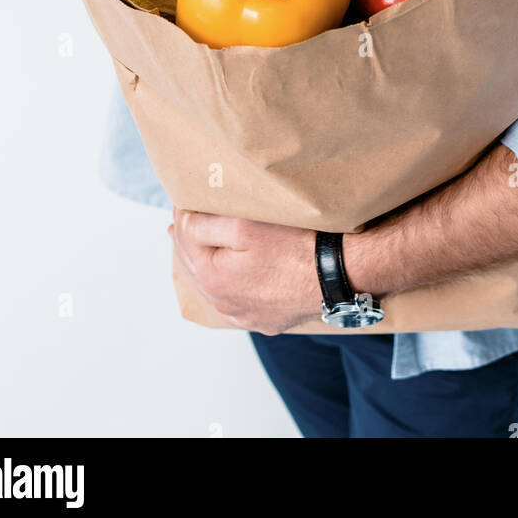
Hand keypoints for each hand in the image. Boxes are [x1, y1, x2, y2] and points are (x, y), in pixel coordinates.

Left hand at [169, 209, 319, 334]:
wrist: (337, 275)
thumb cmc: (294, 247)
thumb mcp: (243, 226)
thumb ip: (203, 225)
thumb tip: (181, 223)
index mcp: (212, 280)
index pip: (184, 239)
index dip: (183, 215)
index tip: (184, 199)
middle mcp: (224, 305)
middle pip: (197, 265)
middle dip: (190, 241)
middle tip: (183, 220)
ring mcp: (246, 316)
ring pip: (217, 286)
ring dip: (209, 264)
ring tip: (203, 245)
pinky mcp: (267, 319)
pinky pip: (241, 300)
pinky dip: (233, 284)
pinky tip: (235, 274)